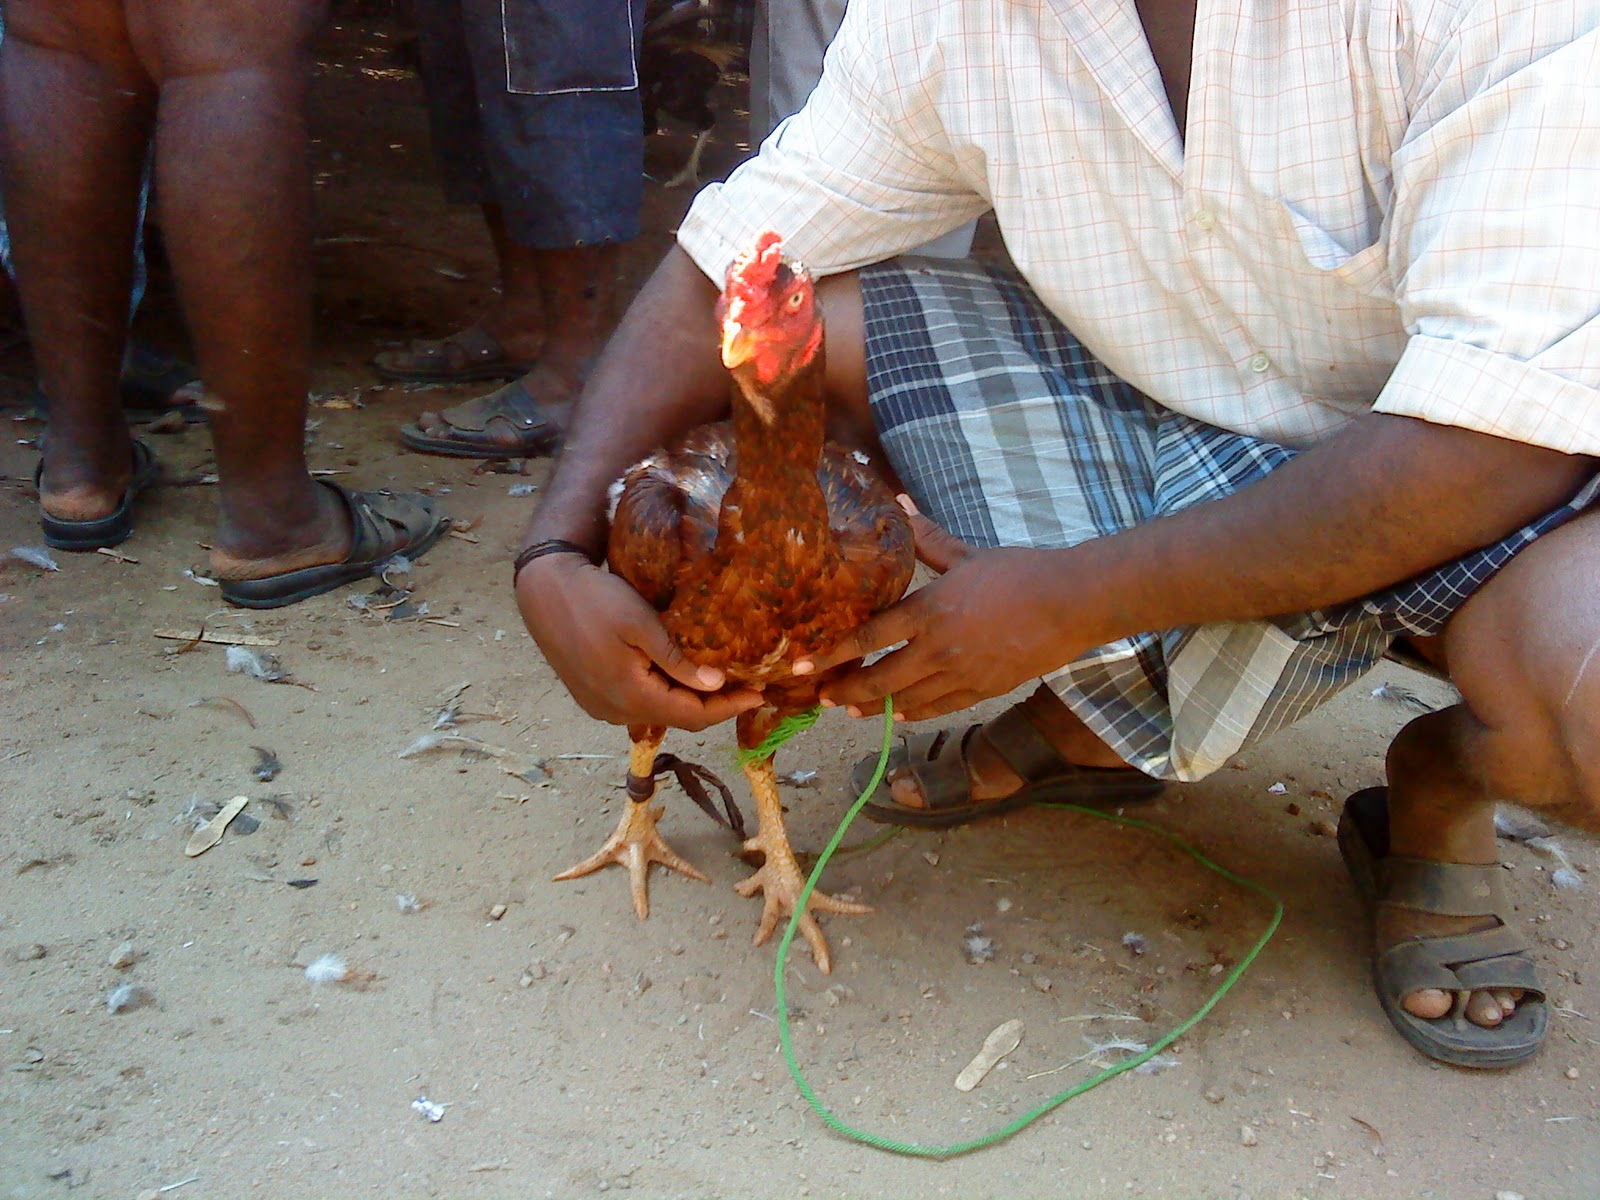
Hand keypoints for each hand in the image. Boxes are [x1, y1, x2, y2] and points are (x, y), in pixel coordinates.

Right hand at [514, 552, 762, 729]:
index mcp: (631, 697)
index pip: (694, 716)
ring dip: (689, 700)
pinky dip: (665, 695)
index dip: (730, 707)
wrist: (544, 590)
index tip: (761, 692)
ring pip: (658, 712)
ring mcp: (602, 708)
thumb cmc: (595, 599)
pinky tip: (681, 675)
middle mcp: (617, 712)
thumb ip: (678, 660)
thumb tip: (716, 685)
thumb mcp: (642, 625)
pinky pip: (639, 704)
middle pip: (678, 718)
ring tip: (720, 678)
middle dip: (715, 705)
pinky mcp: (593, 698)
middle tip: (747, 683)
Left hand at [796, 501, 1083, 721]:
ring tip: (850, 711)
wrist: (1070, 603)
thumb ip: (925, 537)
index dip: (834, 655)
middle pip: (880, 678)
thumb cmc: (1019, 572)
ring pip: (907, 700)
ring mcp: (961, 674)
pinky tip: (899, 714)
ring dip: (875, 707)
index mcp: (929, 610)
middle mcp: (939, 648)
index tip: (806, 666)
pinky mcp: (983, 690)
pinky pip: (939, 708)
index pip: (869, 637)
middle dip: (846, 690)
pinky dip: (914, 713)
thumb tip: (898, 501)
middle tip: (821, 697)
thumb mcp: (966, 553)